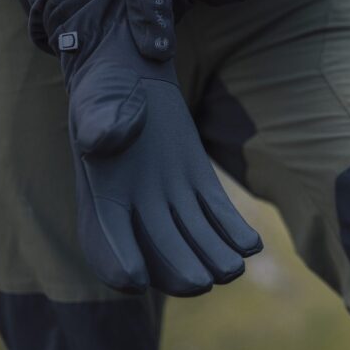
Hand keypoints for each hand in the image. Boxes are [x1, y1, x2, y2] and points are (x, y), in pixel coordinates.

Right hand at [56, 0, 261, 295]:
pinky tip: (251, 243)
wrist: (133, 71)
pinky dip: (232, 230)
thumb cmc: (107, 83)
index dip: (117, 260)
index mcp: (102, 192)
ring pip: (192, 237)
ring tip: (234, 265)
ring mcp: (169, 197)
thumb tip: (106, 140)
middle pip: (157, 251)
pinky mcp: (197, 183)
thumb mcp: (97, 97)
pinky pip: (215, 213)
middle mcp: (136, 204)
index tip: (135, 278)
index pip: (104, 240)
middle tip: (206, 279)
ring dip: (213, 255)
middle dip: (180, 269)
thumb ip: (100, 120)